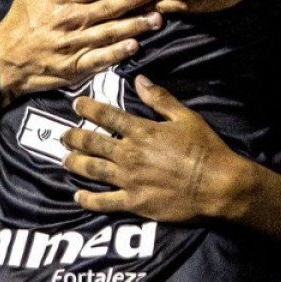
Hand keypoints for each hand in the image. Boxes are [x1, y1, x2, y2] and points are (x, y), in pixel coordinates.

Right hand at [0, 0, 163, 97]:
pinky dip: (116, 53)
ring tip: (156, 18)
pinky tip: (134, 46)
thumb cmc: (23, 16)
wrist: (7, 58)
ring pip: (108, 33)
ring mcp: (72, 46)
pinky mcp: (75, 67)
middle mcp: (68, 21)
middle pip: (106, 10)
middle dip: (132, 0)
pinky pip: (99, 59)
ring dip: (134, 26)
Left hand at [61, 78, 251, 222]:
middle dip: (74, 138)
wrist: (216, 185)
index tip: (76, 105)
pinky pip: (103, 202)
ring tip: (64, 160)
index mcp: (141, 131)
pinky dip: (87, 199)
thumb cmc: (205, 149)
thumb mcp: (186, 117)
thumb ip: (160, 99)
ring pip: (92, 170)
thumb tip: (139, 79)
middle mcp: (129, 154)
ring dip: (75, 164)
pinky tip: (77, 196)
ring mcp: (128, 180)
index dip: (88, 109)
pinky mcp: (133, 202)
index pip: (107, 116)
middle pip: (92, 143)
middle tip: (64, 136)